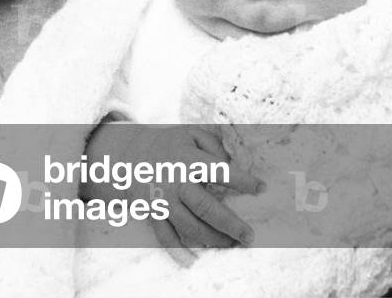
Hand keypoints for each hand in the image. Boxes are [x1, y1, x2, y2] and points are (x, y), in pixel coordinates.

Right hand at [113, 124, 263, 265]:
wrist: (130, 155)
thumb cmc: (169, 144)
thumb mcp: (191, 133)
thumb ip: (214, 144)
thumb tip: (231, 163)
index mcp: (186, 159)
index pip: (218, 170)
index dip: (242, 180)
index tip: (261, 188)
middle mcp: (175, 182)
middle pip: (204, 207)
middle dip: (229, 223)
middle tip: (249, 236)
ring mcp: (163, 200)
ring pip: (189, 227)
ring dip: (213, 239)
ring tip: (232, 244)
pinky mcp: (153, 214)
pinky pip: (167, 237)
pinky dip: (181, 251)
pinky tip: (198, 257)